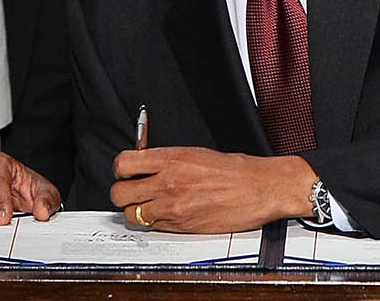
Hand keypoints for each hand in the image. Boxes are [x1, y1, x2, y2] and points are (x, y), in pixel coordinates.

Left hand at [109, 147, 315, 233]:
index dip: (121, 169)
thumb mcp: (198, 153)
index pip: (124, 163)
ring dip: (137, 211)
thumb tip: (149, 164)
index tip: (126, 170)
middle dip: (123, 193)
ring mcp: (173, 207)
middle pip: (120, 193)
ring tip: (149, 205)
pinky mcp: (181, 226)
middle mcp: (168, 183)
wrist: (260, 189)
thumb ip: (169, 160)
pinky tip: (167, 214)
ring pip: (132, 215)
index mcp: (173, 158)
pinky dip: (154, 223)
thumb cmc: (237, 170)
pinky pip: (153, 227)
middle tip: (133, 190)